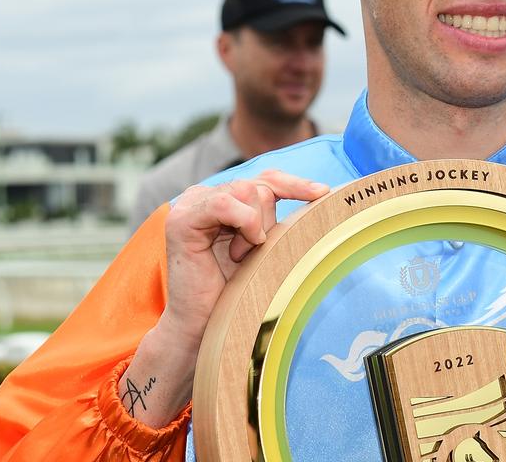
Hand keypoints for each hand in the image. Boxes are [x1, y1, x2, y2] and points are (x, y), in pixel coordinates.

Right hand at [120, 168, 328, 428]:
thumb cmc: (236, 292)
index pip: (265, 179)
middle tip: (255, 252)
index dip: (295, 183)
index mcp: (223, 199)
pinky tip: (239, 250)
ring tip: (240, 257)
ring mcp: (191, 205)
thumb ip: (275, 221)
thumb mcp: (263, 248)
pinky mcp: (182, 219)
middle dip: (268, 220)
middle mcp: (204, 196)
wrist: (204, 326)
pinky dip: (243, 223)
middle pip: (259, 185)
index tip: (323, 193)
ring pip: (246, 191)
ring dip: (255, 228)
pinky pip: (223, 203)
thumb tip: (320, 196)